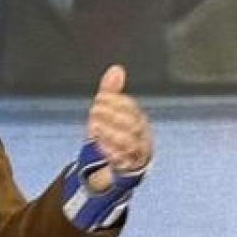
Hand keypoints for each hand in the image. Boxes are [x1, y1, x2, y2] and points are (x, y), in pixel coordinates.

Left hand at [84, 64, 152, 191]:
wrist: (117, 167)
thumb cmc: (115, 135)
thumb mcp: (110, 113)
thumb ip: (112, 91)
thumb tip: (116, 68)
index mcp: (139, 120)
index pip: (131, 107)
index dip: (115, 101)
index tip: (98, 98)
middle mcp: (142, 136)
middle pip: (132, 124)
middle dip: (112, 115)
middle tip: (93, 111)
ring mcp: (137, 153)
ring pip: (129, 142)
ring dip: (110, 133)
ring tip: (93, 127)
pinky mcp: (129, 169)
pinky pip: (123, 160)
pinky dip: (111, 152)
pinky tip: (99, 145)